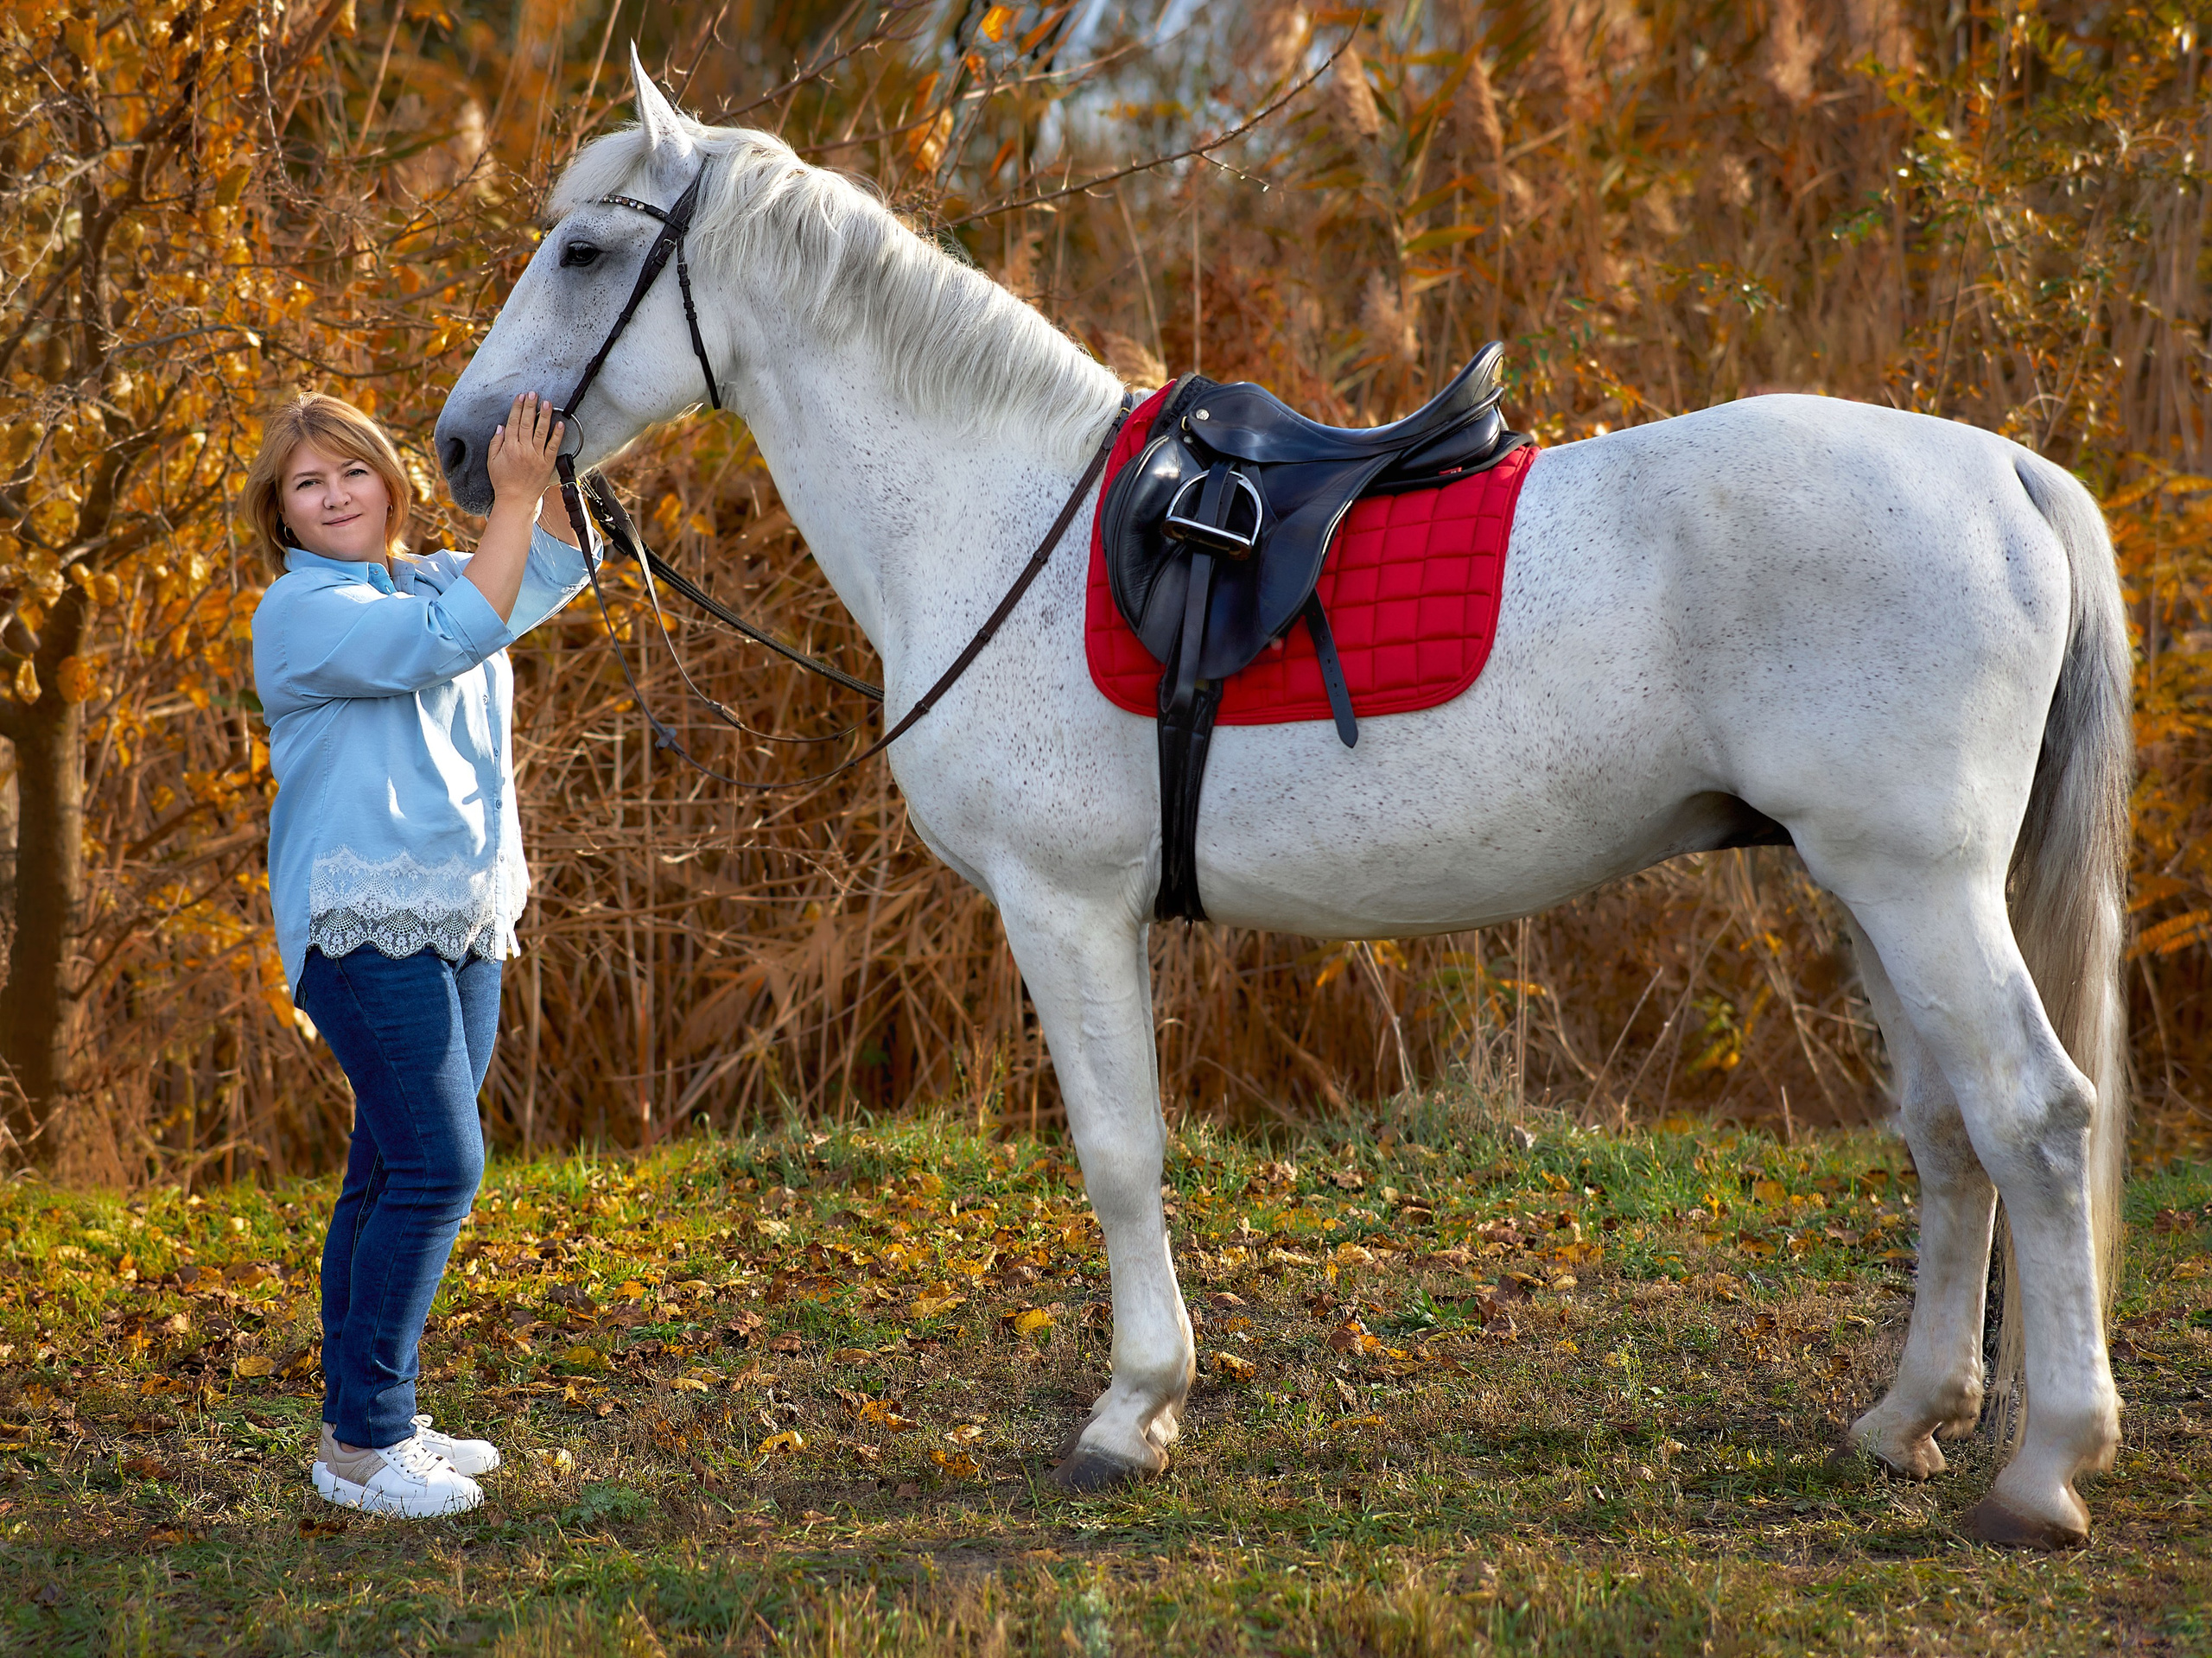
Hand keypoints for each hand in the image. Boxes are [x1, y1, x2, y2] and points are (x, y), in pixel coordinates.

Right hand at [486, 392, 563, 507]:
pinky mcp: (547, 464)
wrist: (516, 500)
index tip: (520, 397)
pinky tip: (560, 423)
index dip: (517, 408)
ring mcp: (536, 456)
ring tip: (547, 403)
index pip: (513, 422)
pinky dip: (557, 434)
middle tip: (534, 393)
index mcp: (509, 447)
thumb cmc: (503, 481)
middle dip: (530, 406)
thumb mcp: (492, 461)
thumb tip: (500, 426)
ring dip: (544, 416)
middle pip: (527, 423)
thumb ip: (496, 443)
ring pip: (541, 431)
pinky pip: (554, 446)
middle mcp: (523, 449)